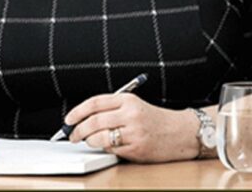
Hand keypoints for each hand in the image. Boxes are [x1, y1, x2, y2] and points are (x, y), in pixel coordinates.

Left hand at [65, 93, 198, 162]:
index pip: (94, 103)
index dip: (77, 111)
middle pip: (93, 121)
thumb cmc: (155, 119)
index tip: (69, 119)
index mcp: (127, 100)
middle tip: (72, 134)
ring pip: (99, 137)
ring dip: (89, 141)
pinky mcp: (137, 148)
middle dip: (78, 130)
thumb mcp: (134, 105)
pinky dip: (105, 148)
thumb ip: (110, 109)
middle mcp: (130, 114)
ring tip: (89, 140)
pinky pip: (112, 149)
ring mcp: (134, 132)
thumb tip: (82, 118)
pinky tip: (107, 146)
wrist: (182, 132)